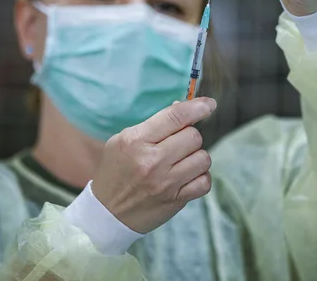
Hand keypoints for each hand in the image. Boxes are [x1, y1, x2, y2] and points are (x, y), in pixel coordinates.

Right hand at [91, 97, 216, 233]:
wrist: (107, 213)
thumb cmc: (116, 171)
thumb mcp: (123, 141)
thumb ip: (153, 124)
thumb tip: (181, 107)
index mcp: (135, 141)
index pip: (175, 116)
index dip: (197, 107)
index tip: (209, 104)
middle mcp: (152, 161)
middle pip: (193, 136)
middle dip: (190, 136)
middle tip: (178, 143)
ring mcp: (165, 183)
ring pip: (203, 158)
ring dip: (196, 157)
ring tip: (182, 161)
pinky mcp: (175, 200)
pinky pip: (204, 182)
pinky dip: (200, 177)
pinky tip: (188, 176)